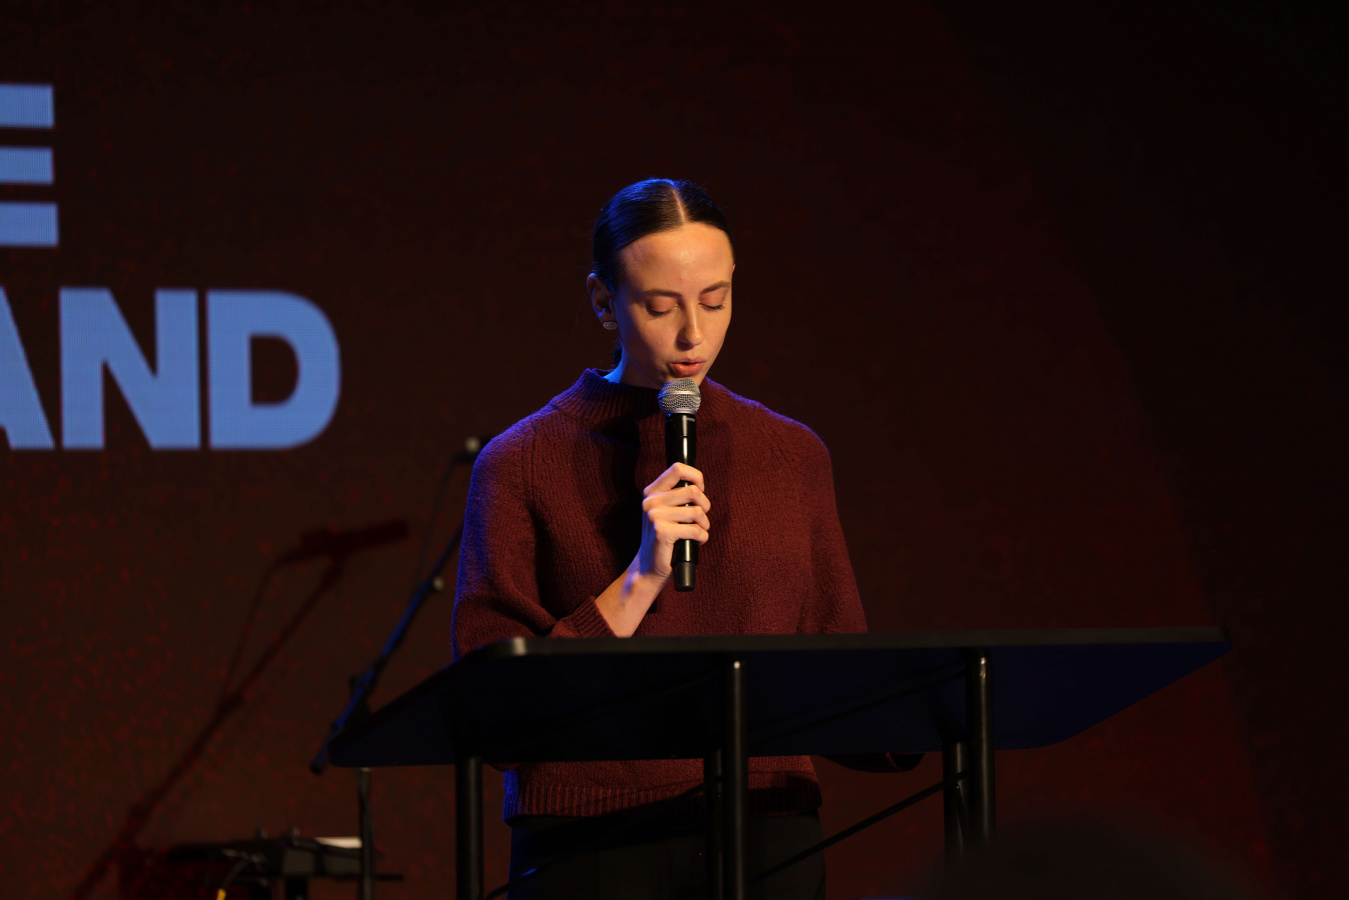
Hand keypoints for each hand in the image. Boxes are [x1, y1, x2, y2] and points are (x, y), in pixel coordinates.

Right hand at [594, 462, 710, 635]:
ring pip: (697, 512)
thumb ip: (677, 496)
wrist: (648, 568)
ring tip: (698, 532)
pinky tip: (695, 542)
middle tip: (702, 518)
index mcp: (651, 492)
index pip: (678, 468)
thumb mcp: (666, 511)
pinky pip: (695, 530)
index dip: (696, 477)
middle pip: (693, 491)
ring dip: (704, 525)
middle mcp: (650, 501)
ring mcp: (654, 516)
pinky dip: (702, 538)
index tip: (700, 490)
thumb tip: (699, 484)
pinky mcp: (662, 532)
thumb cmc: (665, 539)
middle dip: (705, 506)